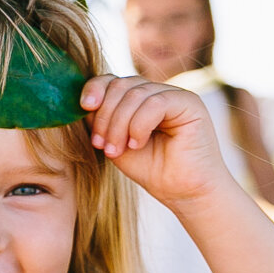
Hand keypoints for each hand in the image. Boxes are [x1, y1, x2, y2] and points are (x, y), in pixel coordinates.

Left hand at [81, 74, 234, 207]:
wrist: (182, 192)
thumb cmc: (151, 169)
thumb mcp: (114, 142)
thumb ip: (101, 120)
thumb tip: (84, 102)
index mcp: (139, 98)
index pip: (112, 80)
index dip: (95, 89)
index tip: (84, 108)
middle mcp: (157, 91)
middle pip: (121, 86)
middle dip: (105, 116)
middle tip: (101, 144)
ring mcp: (175, 95)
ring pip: (136, 94)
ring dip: (119, 124)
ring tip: (117, 149)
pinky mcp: (190, 103)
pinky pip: (156, 103)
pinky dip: (139, 124)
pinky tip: (137, 144)